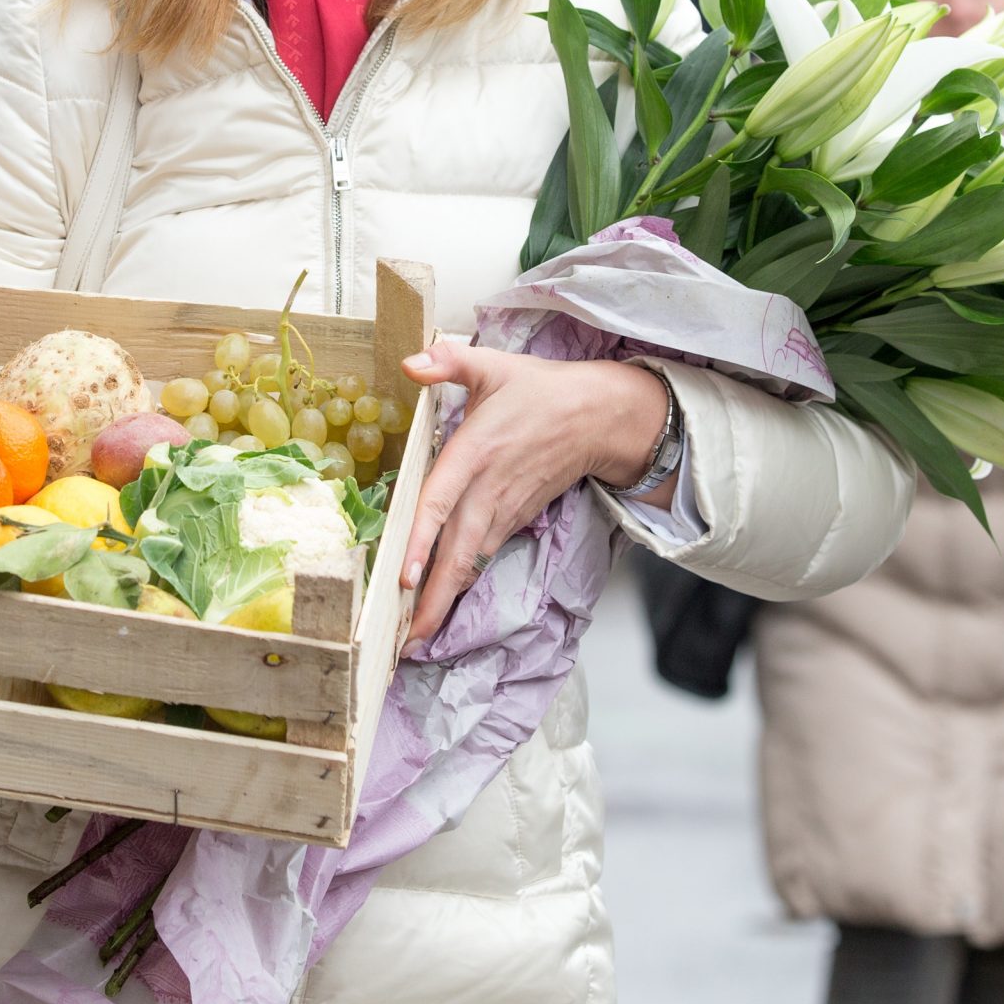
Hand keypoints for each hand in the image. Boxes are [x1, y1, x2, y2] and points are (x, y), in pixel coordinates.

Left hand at [395, 344, 666, 648]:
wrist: (600, 417)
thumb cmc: (542, 390)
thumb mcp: (495, 365)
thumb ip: (449, 361)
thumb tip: (409, 361)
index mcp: (475, 451)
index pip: (441, 502)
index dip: (421, 542)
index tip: (404, 579)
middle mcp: (487, 489)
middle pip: (456, 554)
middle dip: (431, 600)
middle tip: (403, 642)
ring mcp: (504, 509)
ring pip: (471, 563)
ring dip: (444, 602)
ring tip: (414, 638)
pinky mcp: (515, 518)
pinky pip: (483, 556)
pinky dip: (461, 583)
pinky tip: (441, 605)